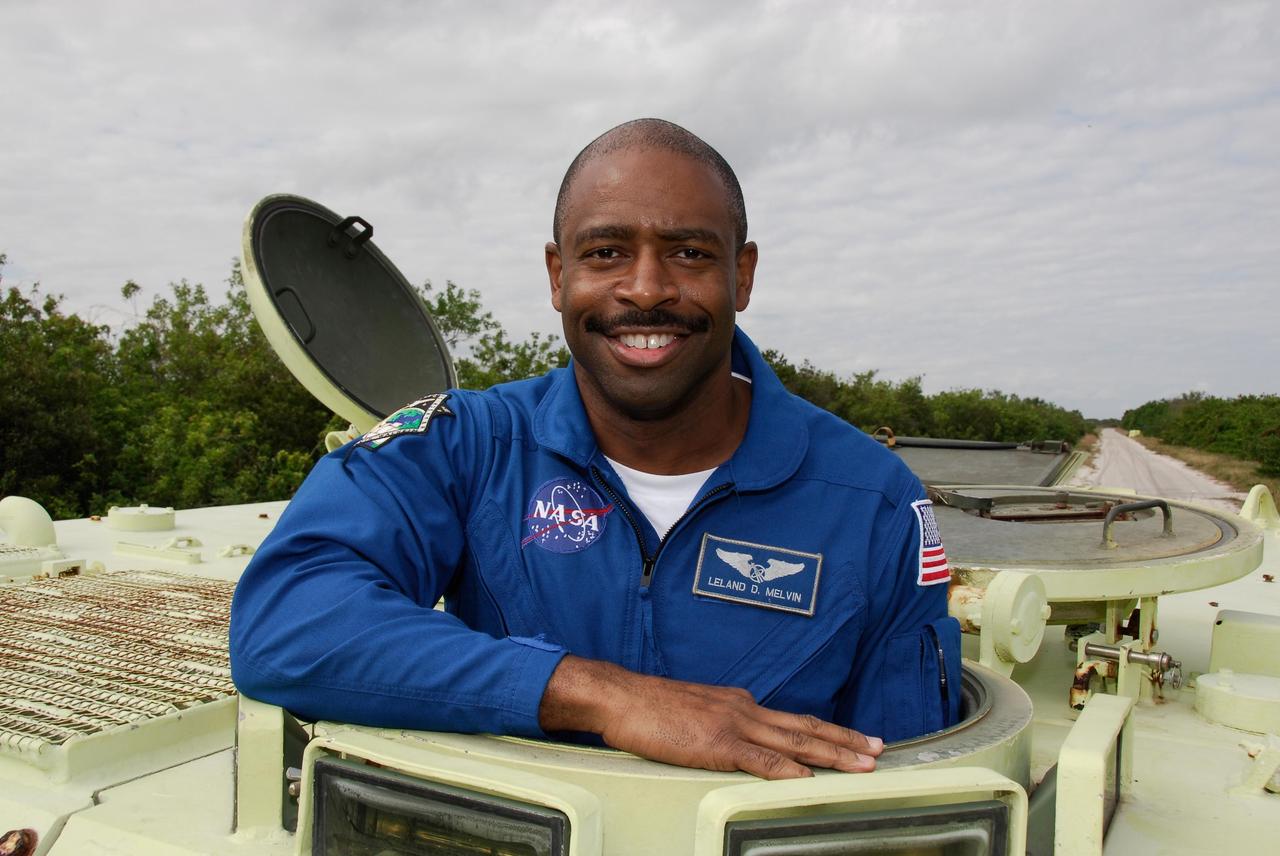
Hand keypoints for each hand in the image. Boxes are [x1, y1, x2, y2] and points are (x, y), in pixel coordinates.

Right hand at [538, 655, 882, 779]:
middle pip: (805, 727)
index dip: (828, 731)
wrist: (623, 697)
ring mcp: (733, 726)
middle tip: (878, 749)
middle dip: (846, 740)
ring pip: (794, 742)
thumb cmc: (652, 707)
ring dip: (832, 753)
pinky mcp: (716, 745)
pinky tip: (807, 778)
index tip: (855, 740)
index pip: (794, 720)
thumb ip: (723, 721)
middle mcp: (745, 709)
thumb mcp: (697, 708)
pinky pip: (759, 759)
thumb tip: (742, 736)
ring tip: (862, 763)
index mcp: (740, 703)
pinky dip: (786, 769)